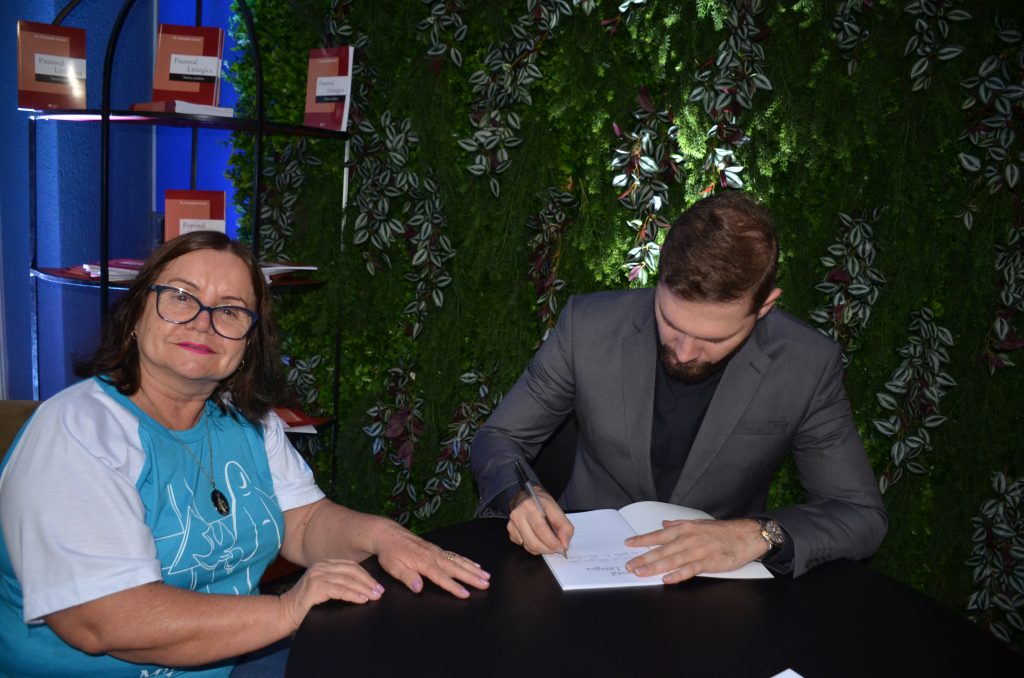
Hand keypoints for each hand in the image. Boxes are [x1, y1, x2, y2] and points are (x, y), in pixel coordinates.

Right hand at [279, 559, 385, 630]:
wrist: (283, 614)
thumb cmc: (305, 606)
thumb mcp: (324, 590)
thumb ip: (338, 585)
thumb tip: (364, 589)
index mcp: (324, 565)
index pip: (351, 566)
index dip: (366, 575)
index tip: (378, 585)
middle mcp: (320, 567)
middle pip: (351, 570)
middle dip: (368, 581)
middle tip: (380, 591)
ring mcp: (317, 575)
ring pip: (347, 580)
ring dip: (363, 588)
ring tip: (374, 596)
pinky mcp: (314, 587)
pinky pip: (339, 590)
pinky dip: (353, 594)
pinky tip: (362, 599)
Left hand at [372, 522, 490, 598]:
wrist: (389, 534)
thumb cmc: (391, 553)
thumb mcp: (393, 567)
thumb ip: (407, 577)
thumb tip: (418, 588)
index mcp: (424, 562)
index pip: (441, 577)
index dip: (454, 586)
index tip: (466, 594)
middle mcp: (434, 556)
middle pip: (456, 568)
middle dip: (472, 577)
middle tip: (486, 584)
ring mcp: (437, 552)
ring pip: (459, 561)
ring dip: (474, 569)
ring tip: (487, 576)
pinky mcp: (438, 549)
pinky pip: (456, 555)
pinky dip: (468, 561)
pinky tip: (476, 565)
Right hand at [507, 489, 572, 555]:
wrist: (525, 498)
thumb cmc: (542, 504)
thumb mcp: (557, 510)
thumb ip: (565, 527)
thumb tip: (564, 544)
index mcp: (530, 506)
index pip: (541, 529)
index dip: (552, 542)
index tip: (562, 547)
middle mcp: (518, 515)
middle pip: (534, 542)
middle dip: (548, 549)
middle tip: (557, 549)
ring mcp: (512, 525)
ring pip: (529, 547)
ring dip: (542, 550)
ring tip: (549, 545)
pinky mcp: (511, 532)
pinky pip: (524, 546)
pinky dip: (534, 548)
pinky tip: (539, 540)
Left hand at [623, 518, 768, 583]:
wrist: (745, 535)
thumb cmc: (722, 531)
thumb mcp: (698, 523)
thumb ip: (679, 525)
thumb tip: (664, 524)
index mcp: (685, 529)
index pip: (658, 535)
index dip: (642, 540)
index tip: (629, 544)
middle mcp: (688, 539)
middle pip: (661, 550)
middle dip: (643, 557)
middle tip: (629, 565)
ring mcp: (698, 551)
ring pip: (672, 560)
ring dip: (654, 567)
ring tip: (641, 573)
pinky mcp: (708, 562)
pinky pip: (690, 570)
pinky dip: (677, 575)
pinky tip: (666, 579)